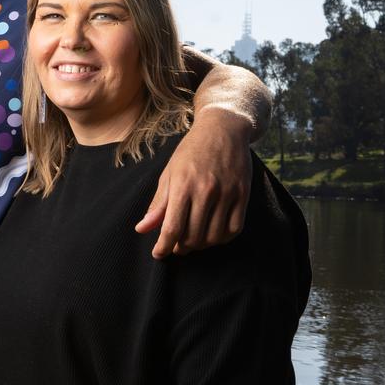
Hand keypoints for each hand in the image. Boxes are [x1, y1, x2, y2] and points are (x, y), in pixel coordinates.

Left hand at [135, 121, 251, 257]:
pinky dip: (221, 239)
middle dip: (181, 247)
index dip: (163, 247)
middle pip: (192, 236)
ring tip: (193, 239)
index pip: (172, 228)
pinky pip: (233, 230)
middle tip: (176, 244)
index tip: (159, 254)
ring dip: (200, 245)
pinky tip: (212, 234)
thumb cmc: (191, 151)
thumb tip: (142, 229)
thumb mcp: (169, 174)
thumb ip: (158, 204)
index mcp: (183, 185)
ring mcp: (227, 193)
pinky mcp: (243, 195)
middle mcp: (206, 191)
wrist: (223, 130)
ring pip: (213, 237)